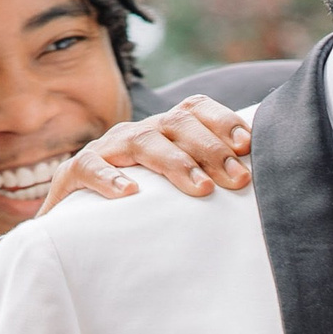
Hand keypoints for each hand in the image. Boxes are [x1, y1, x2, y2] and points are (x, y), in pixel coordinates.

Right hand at [39, 95, 254, 215]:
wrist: (76, 225)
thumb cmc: (141, 206)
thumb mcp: (176, 188)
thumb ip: (211, 178)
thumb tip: (259, 182)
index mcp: (163, 131)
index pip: (196, 109)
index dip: (223, 121)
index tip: (248, 145)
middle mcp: (137, 133)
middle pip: (176, 124)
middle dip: (211, 149)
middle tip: (237, 180)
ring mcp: (105, 150)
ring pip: (141, 141)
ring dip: (175, 163)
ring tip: (201, 187)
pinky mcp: (73, 174)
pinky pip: (90, 168)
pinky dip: (110, 177)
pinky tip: (131, 193)